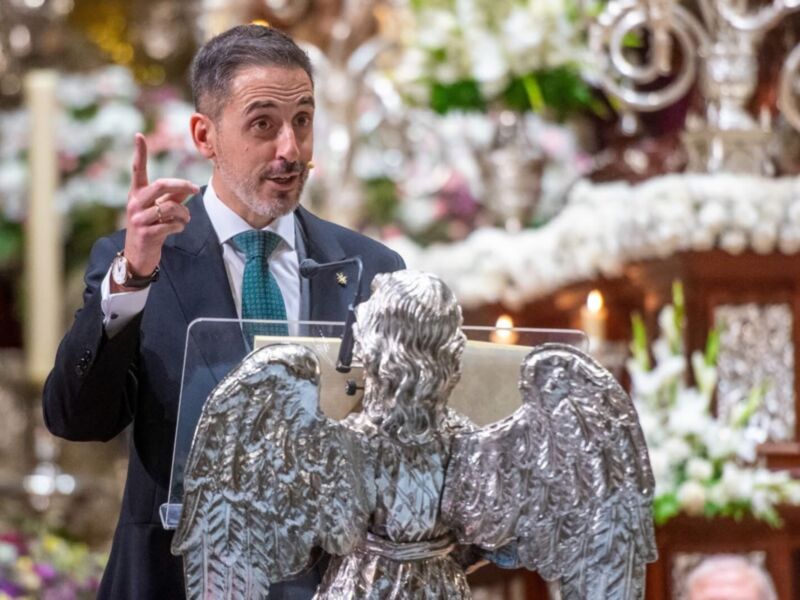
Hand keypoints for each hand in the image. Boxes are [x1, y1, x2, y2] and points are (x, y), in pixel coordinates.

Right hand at [115, 133, 198, 290]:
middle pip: (161, 185)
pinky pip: (173, 224)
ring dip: (185, 214)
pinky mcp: (147, 233)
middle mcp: (134, 203)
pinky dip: (181, 226)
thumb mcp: (159, 210)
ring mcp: (139, 218)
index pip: (137, 170)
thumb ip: (172, 198)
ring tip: (185, 219)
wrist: (138, 256)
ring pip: (171, 207)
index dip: (139, 153)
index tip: (139, 135)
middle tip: (196, 190)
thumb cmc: (151, 229)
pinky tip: (177, 229)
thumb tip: (190, 188)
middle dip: (182, 186)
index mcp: (136, 194)